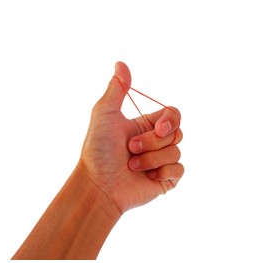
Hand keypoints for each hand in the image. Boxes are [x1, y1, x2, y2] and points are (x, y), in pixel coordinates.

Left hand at [79, 62, 183, 213]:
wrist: (98, 185)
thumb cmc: (98, 150)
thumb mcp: (105, 114)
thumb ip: (117, 89)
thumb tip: (120, 63)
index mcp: (147, 125)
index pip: (173, 114)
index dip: (172, 119)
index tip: (159, 127)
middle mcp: (157, 142)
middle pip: (177, 133)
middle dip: (153, 142)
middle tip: (131, 148)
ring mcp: (162, 161)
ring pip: (176, 152)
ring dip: (151, 159)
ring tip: (131, 166)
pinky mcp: (166, 179)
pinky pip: (179, 170)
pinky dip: (163, 172)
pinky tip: (147, 177)